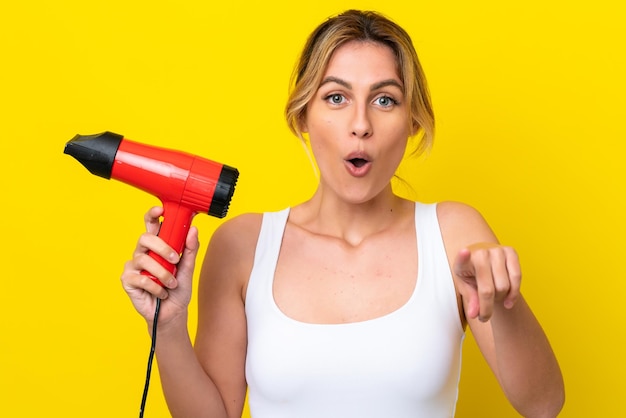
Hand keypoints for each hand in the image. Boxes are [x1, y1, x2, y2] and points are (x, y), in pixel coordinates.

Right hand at [120, 206, 199, 327]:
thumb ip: (190, 249)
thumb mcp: (188, 268)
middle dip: (162, 247)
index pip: (151, 225)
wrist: (172, 312)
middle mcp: (143, 252)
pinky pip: (140, 278)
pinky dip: (155, 287)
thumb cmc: (178, 289)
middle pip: (145, 238)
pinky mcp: (128, 280)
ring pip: (143, 259)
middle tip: (174, 260)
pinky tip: (161, 293)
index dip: (152, 214)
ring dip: (162, 273)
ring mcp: (134, 266)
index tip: (160, 209)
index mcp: (157, 246)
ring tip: (171, 284)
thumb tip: (193, 229)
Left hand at [453, 243, 520, 321]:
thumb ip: (471, 300)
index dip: (463, 256)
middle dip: (488, 305)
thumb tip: (474, 314)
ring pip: (504, 286)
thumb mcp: (466, 288)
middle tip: (486, 306)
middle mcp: (480, 253)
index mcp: (464, 262)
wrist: (483, 259)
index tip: (464, 252)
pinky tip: (509, 301)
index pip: (462, 259)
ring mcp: (496, 251)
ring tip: (496, 299)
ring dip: (501, 298)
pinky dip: (514, 293)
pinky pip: (517, 277)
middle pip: (489, 290)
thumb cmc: (472, 275)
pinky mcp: (510, 251)